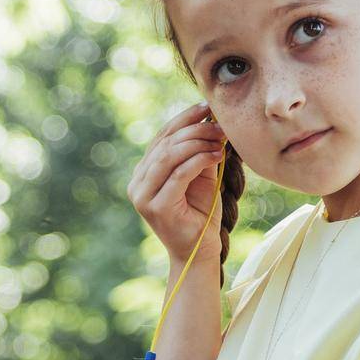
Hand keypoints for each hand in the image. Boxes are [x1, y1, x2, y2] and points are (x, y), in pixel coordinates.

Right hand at [128, 101, 227, 265]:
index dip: (184, 119)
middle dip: (195, 130)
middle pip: (165, 144)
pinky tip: (217, 155)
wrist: (199, 252)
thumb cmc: (200, 215)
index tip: (207, 108)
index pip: (162, 137)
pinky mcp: (156, 207)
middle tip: (220, 126)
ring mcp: (143, 196)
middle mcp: (138, 183)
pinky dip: (199, 160)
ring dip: (198, 143)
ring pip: (169, 156)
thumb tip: (209, 119)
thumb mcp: (198, 176)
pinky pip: (179, 174)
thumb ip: (197, 152)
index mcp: (144, 173)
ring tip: (221, 140)